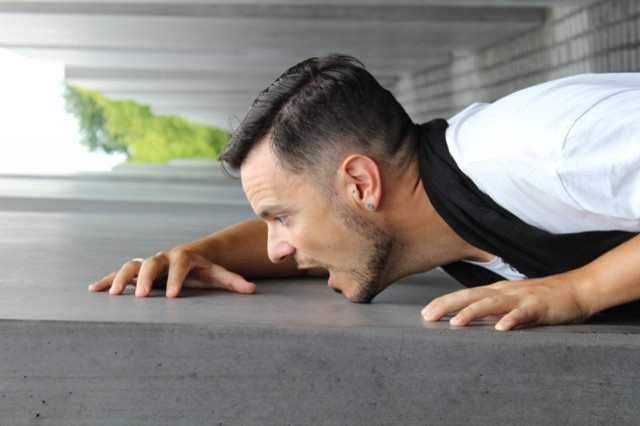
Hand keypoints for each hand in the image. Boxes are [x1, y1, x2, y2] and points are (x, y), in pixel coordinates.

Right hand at [88, 247, 256, 297]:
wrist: (190, 256)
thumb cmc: (204, 269)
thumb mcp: (219, 275)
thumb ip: (234, 282)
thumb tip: (253, 290)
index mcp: (184, 257)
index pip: (180, 265)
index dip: (176, 280)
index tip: (172, 296)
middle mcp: (164, 257)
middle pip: (152, 263)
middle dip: (146, 279)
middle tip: (141, 296)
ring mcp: (149, 262)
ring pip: (132, 265)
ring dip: (122, 278)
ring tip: (114, 295)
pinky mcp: (138, 270)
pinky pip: (120, 272)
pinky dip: (108, 280)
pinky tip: (94, 290)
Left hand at [421, 275, 590, 330]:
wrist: (578, 289)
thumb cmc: (544, 297)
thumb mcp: (513, 301)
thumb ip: (493, 308)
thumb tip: (470, 318)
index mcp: (497, 290)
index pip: (465, 295)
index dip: (445, 302)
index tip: (425, 311)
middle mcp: (504, 292)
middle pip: (471, 296)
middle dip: (448, 305)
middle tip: (428, 316)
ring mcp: (521, 298)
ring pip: (491, 303)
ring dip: (472, 312)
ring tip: (455, 323)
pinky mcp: (539, 307)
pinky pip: (523, 314)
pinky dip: (511, 320)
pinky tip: (500, 328)